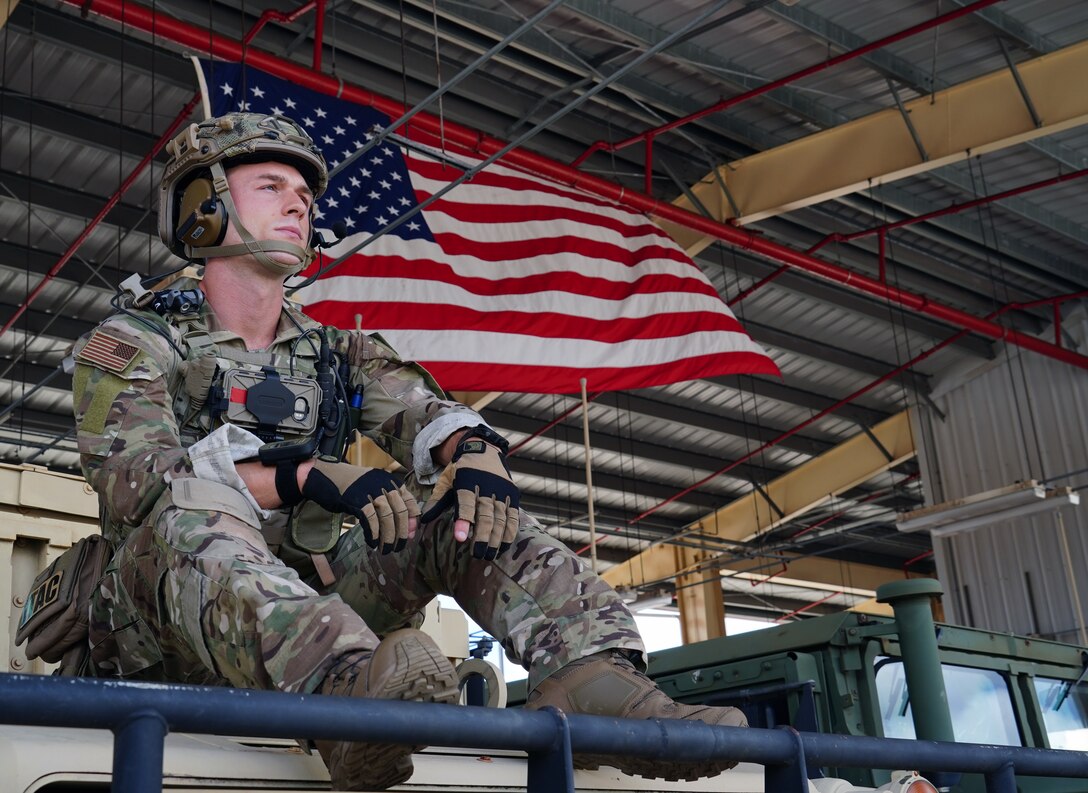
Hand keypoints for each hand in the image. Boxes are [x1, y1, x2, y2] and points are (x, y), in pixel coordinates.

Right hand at [301, 459, 419, 553]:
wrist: (324, 476)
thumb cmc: (350, 486)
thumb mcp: (373, 488)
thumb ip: (388, 502)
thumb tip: (406, 526)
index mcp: (390, 480)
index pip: (410, 501)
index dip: (412, 520)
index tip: (411, 535)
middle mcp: (383, 483)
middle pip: (400, 511)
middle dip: (402, 532)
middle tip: (399, 546)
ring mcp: (370, 491)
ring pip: (387, 517)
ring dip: (388, 537)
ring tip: (385, 549)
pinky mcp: (357, 499)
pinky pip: (370, 520)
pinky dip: (373, 534)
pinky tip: (372, 543)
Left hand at [420, 436, 519, 559]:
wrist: (483, 450)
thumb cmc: (461, 470)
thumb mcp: (446, 480)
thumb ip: (437, 500)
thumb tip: (423, 520)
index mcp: (466, 481)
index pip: (466, 504)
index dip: (464, 522)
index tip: (461, 539)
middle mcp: (486, 485)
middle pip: (486, 515)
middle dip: (483, 536)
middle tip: (478, 555)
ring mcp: (501, 490)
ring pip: (501, 518)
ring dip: (496, 538)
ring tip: (489, 555)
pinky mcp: (512, 494)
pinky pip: (513, 515)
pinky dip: (509, 532)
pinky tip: (503, 546)